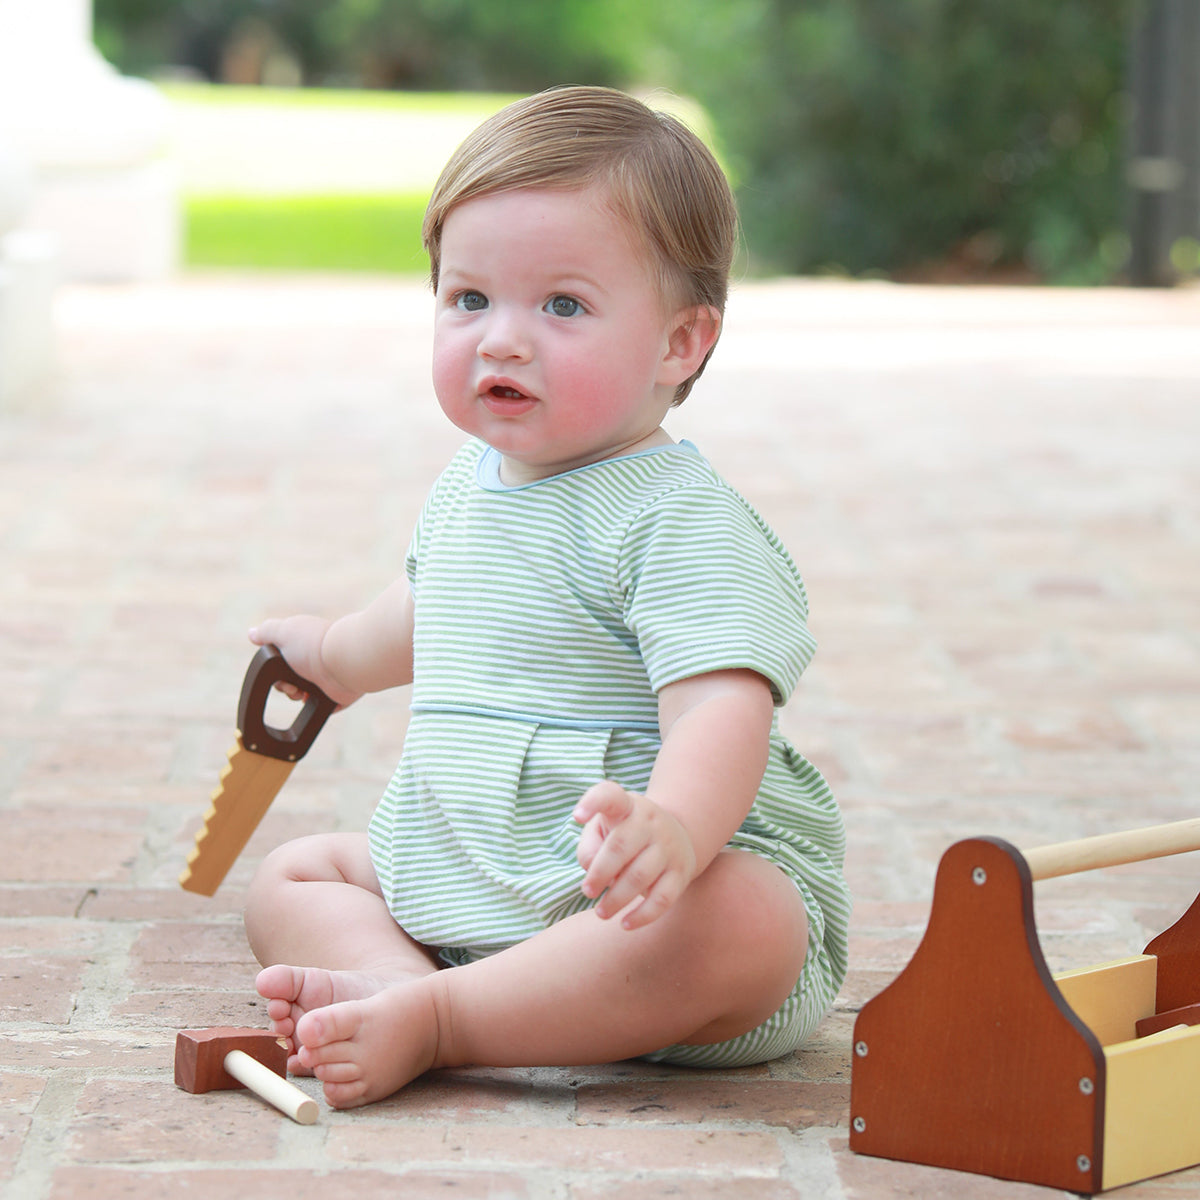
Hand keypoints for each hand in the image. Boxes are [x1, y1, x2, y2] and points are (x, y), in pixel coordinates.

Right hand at [248, 616, 361, 708]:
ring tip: (303, 692)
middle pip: (289, 681)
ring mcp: (327, 679)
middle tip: (291, 685)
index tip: (275, 671)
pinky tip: (313, 700)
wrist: (344, 662)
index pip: (281, 662)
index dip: (273, 671)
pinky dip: (314, 708)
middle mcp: (315, 662)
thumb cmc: (313, 644)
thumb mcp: (283, 631)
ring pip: (303, 696)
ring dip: (297, 696)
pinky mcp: (337, 695)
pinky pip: (321, 708)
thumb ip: (267, 631)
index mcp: (303, 646)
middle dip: (284, 686)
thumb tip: (252, 633)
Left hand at [573, 781, 697, 929]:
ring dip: (617, 899)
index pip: (610, 796)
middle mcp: (649, 822)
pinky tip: (626, 924)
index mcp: (626, 806)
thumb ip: (589, 846)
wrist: (677, 835)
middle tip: (587, 892)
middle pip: (620, 846)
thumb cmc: (625, 834)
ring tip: (601, 912)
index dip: (593, 803)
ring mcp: (668, 846)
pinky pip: (664, 898)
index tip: (577, 816)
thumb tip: (592, 869)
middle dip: (600, 873)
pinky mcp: (681, 872)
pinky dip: (644, 915)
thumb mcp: (603, 830)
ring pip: (640, 876)